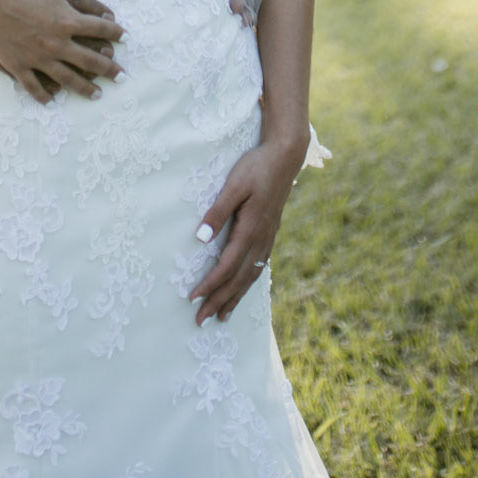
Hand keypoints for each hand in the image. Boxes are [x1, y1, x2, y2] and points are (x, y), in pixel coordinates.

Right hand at [0, 0, 123, 105]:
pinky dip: (44, 95)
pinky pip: (34, 85)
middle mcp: (57, 43)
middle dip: (110, 68)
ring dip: (85, 88)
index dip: (115, 32)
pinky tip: (52, 100)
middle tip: (121, 76)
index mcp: (68, 19)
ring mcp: (38, 57)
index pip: (100, 29)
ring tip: (97, 94)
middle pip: (91, 60)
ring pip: (68, 79)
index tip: (124, 37)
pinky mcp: (18, 65)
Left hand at [188, 135, 303, 325]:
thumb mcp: (234, 185)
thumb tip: (201, 238)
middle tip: (201, 321)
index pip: (227, 266)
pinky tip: (243, 288)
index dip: (210, 285)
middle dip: (219, 301)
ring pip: (250, 276)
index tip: (192, 298)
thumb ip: (217, 211)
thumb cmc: (256, 167)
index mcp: (250, 229)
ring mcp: (268, 238)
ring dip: (234, 297)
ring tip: (222, 316)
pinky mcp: (270, 234)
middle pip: (238, 279)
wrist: (285, 157)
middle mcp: (260, 240)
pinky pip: (258, 267)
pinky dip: (248, 283)